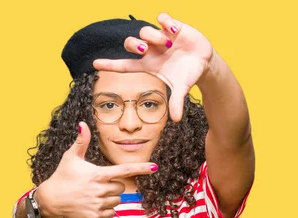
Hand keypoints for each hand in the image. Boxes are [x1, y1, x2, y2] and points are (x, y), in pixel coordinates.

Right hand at [35, 122, 157, 217]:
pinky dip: (106, 209)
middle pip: (121, 186)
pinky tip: (92, 204)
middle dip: (113, 184)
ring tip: (93, 194)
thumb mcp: (70, 157)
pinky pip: (111, 213)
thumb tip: (83, 124)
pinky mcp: (95, 217)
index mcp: (97, 174)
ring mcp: (98, 204)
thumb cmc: (62, 176)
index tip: (154, 167)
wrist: (50, 199)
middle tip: (97, 183)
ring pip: (117, 200)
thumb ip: (81, 141)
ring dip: (110, 197)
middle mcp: (100, 190)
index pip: (124, 170)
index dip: (141, 168)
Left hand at [93, 12, 213, 121]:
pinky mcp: (172, 27)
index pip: (124, 65)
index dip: (109, 64)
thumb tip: (176, 120)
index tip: (94, 64)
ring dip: (153, 36)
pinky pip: (162, 18)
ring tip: (168, 43)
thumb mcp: (181, 88)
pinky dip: (165, 21)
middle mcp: (150, 50)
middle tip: (146, 48)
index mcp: (147, 65)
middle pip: (130, 43)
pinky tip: (174, 30)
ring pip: (145, 31)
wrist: (203, 61)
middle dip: (134, 44)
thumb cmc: (187, 75)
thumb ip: (176, 102)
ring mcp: (160, 37)